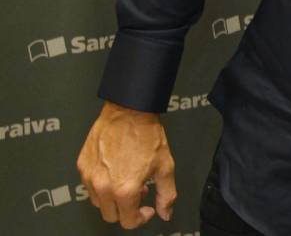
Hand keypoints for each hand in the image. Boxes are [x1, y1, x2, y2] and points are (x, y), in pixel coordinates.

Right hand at [77, 101, 176, 228]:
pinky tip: (115, 171)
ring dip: (113, 198)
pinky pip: (89, 186)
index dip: (140, 218)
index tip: (147, 209)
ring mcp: (89, 177)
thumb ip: (166, 194)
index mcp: (125, 189)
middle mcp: (103, 186)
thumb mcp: (165, 167)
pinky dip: (101, 185)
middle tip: (139, 192)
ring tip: (127, 180)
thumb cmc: (147, 136)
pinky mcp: (82, 166)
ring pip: (98, 202)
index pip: (127, 221)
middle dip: (126, 210)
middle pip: (111, 216)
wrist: (129, 112)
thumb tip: (165, 213)